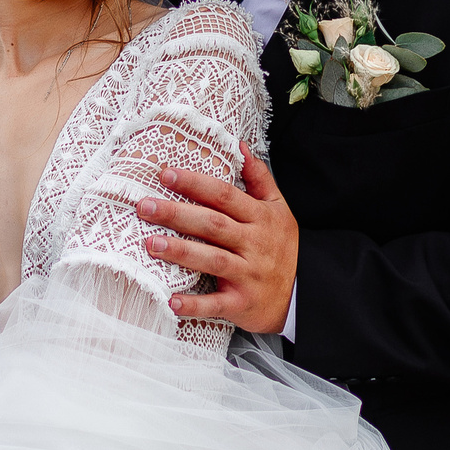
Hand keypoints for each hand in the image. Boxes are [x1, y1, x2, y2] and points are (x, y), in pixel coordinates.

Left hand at [138, 150, 296, 333]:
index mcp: (260, 218)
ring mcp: (249, 274)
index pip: (225, 196)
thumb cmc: (283, 247)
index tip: (165, 174)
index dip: (195, 184)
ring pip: (213, 260)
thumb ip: (258, 178)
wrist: (304, 293)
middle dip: (177, 214)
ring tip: (151, 244)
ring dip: (181, 252)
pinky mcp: (242, 303)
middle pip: (213, 225)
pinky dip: (194, 304)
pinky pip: (216, 304)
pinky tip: (171, 301)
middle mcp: (255, 244)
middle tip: (145, 206)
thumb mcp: (278, 208)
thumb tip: (239, 145)